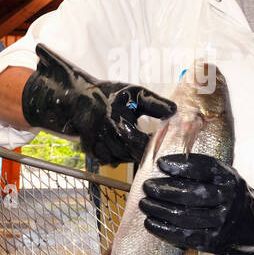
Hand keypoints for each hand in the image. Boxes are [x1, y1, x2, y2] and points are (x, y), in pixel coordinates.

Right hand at [20, 44, 176, 164]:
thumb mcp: (135, 93)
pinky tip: (119, 144)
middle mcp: (107, 137)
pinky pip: (109, 161)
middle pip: (133, 155)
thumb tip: (174, 111)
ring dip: (130, 153)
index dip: (154, 146)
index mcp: (120, 122)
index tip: (161, 142)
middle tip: (149, 143)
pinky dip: (117, 156)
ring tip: (132, 139)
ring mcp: (98, 146)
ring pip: (122, 160)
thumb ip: (155, 104)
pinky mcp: (92, 152)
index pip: (143, 144)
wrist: (79, 98)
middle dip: (143, 150)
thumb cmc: (109, 94)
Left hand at [139, 153, 253, 254]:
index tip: (161, 163)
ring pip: (186, 217)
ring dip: (160, 210)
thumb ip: (200, 170)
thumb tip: (163, 162)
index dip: (181, 165)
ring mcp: (223, 222)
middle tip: (147, 186)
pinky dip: (165, 230)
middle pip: (193, 194)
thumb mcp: (224, 177)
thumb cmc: (231, 196)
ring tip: (145, 204)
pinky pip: (186, 236)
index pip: (204, 168)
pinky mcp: (215, 242)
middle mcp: (229, 199)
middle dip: (165, 190)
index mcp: (230, 178)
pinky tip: (151, 223)